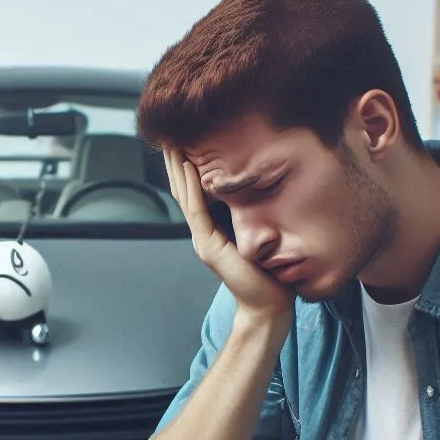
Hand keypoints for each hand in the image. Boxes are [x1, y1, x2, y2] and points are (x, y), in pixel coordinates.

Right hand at [165, 147, 294, 325]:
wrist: (269, 305)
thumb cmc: (270, 273)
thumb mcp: (260, 233)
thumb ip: (252, 214)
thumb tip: (262, 187)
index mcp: (212, 228)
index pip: (194, 191)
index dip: (186, 166)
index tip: (184, 139)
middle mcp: (203, 232)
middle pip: (183, 190)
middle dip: (176, 162)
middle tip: (169, 133)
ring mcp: (203, 239)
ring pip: (185, 197)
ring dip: (177, 169)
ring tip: (172, 143)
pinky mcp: (209, 247)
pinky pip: (197, 211)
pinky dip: (191, 188)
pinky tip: (188, 167)